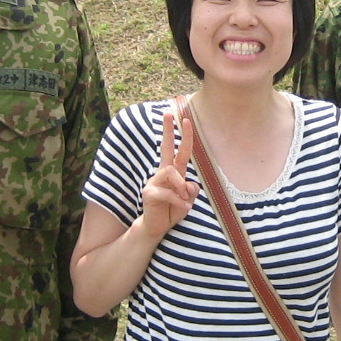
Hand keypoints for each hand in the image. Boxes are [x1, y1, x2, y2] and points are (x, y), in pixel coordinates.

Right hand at [140, 110, 197, 240]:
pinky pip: (169, 192)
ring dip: (181, 186)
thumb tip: (189, 184)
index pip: (179, 150)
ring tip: (185, 198)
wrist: (156, 227)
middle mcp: (163, 173)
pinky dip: (180, 202)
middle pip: (165, 147)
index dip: (184, 136)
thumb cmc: (172, 211)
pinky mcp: (150, 193)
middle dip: (167, 130)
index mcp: (173, 172)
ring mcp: (154, 181)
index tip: (185, 119)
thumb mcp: (187, 200)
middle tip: (167, 113)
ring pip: (171, 171)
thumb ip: (191, 190)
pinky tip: (185, 208)